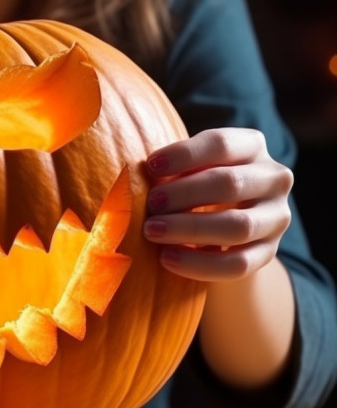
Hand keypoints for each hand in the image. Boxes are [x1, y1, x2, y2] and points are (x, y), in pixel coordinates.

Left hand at [142, 128, 292, 281]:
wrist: (222, 232)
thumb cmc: (193, 188)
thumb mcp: (188, 170)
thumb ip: (170, 168)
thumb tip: (131, 173)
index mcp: (252, 146)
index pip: (221, 143)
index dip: (183, 154)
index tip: (150, 166)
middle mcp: (273, 179)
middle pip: (230, 183)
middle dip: (184, 194)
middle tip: (150, 203)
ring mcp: (276, 218)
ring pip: (238, 226)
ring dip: (189, 229)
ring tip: (151, 231)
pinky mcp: (269, 253)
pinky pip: (238, 264)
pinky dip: (199, 264)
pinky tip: (167, 259)